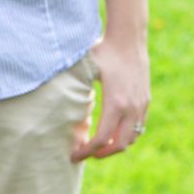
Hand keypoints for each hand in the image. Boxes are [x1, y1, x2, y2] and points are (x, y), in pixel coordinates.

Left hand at [72, 30, 149, 160]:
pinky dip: (126, 135)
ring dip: (116, 145)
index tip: (74, 155)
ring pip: (132, 138)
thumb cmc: (104, 50)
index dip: (87, 151)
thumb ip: (72, 85)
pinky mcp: (145, 100)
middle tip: (86, 154)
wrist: (129, 37)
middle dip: (102, 154)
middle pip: (120, 145)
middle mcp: (132, 107)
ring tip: (98, 145)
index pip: (102, 139)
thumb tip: (48, 98)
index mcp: (115, 103)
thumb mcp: (86, 68)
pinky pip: (138, 127)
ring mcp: (141, 105)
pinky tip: (112, 131)